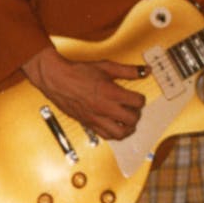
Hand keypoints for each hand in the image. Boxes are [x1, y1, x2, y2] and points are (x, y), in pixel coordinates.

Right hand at [20, 44, 145, 138]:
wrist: (58, 79)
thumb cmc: (79, 72)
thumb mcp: (107, 66)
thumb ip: (128, 70)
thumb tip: (145, 70)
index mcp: (110, 92)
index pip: (137, 102)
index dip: (140, 99)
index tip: (137, 96)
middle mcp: (104, 108)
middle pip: (132, 120)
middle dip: (136, 114)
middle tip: (133, 108)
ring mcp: (96, 118)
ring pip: (120, 133)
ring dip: (127, 128)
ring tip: (127, 120)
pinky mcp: (88, 124)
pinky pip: (106, 136)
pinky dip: (114, 133)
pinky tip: (114, 124)